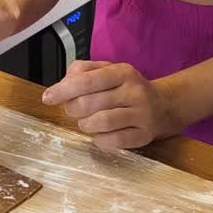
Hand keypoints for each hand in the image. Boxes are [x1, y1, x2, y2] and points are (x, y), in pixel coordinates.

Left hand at [42, 62, 179, 149]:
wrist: (164, 106)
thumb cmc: (127, 88)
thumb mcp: (108, 71)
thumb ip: (83, 71)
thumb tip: (63, 84)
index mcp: (122, 72)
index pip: (87, 80)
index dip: (63, 90)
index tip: (48, 97)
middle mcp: (134, 91)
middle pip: (90, 103)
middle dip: (73, 109)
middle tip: (72, 110)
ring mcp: (142, 114)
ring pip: (101, 123)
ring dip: (85, 125)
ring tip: (85, 122)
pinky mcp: (144, 135)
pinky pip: (114, 141)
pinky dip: (100, 140)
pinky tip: (99, 135)